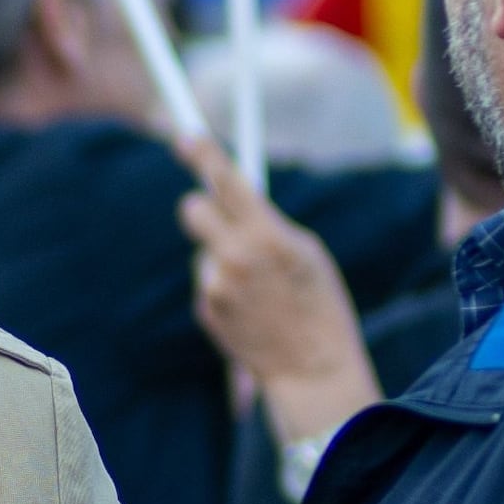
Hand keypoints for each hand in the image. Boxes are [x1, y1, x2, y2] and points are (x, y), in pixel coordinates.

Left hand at [174, 136, 380, 457]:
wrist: (310, 368)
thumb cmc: (318, 303)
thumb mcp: (305, 251)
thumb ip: (267, 223)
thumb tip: (235, 197)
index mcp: (266, 236)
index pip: (225, 181)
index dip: (202, 154)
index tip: (185, 136)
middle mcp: (233, 257)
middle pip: (192, 209)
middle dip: (202, 206)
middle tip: (219, 212)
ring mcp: (215, 286)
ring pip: (205, 249)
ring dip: (223, 255)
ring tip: (259, 285)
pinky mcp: (205, 309)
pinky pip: (208, 279)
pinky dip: (223, 285)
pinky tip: (250, 306)